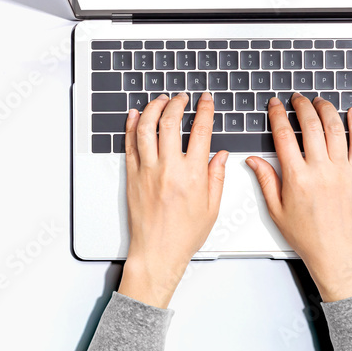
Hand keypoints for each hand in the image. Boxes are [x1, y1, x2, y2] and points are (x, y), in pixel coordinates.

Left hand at [118, 92, 227, 307]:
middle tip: (182, 97)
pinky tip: (136, 115)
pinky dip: (132, 126)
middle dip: (177, 103)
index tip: (206, 100)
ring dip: (154, 108)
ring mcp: (147, 171)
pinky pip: (130, 144)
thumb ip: (217, 177)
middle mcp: (169, 169)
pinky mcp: (132, 176)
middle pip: (171, 123)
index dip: (205, 110)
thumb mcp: (212, 207)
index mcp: (193, 175)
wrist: (157, 252)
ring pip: (147, 128)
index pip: (201, 131)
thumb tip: (221, 155)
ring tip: (161, 100)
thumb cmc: (184, 235)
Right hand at [245, 94, 351, 301]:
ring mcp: (343, 171)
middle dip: (301, 106)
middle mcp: (321, 171)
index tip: (275, 105)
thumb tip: (253, 160)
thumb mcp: (277, 210)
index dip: (278, 115)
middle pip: (310, 126)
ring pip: (335, 129)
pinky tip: (351, 112)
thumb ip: (266, 180)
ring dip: (326, 110)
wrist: (336, 251)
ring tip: (318, 102)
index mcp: (297, 178)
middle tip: (297, 98)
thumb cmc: (307, 235)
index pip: (284, 136)